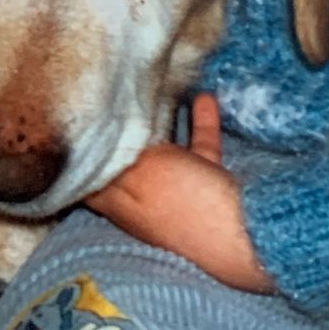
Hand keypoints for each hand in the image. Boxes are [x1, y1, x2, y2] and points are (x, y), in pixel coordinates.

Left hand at [86, 94, 275, 292]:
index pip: (87, 176)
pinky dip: (201, 124)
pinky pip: (200, 149)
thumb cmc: (186, 204)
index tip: (79, 118)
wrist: (249, 238)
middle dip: (120, 132)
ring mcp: (177, 196)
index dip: (80, 150)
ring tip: (157, 90)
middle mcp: (142, 202)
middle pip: (124, 162)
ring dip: (161, 123)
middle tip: (116, 98)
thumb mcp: (141, 173)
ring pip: (164, 153)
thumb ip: (118, 156)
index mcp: (118, 203)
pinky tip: (205, 97)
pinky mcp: (210, 188)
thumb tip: (91, 141)